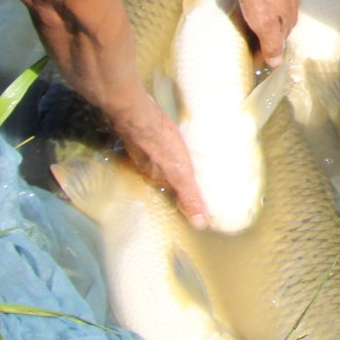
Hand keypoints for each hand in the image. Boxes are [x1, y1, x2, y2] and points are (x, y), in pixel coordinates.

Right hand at [110, 90, 208, 228]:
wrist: (139, 116)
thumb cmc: (161, 145)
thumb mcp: (181, 173)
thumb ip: (189, 196)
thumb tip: (200, 223)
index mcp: (157, 179)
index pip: (173, 190)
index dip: (184, 190)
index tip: (197, 190)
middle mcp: (147, 168)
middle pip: (165, 175)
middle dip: (178, 174)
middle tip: (195, 171)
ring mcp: (143, 150)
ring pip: (160, 160)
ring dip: (172, 159)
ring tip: (186, 155)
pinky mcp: (143, 133)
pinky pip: (156, 143)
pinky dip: (165, 144)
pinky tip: (173, 137)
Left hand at [232, 0, 296, 66]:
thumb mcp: (264, 22)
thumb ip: (271, 43)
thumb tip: (277, 63)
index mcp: (289, 21)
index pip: (277, 45)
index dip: (261, 54)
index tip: (247, 59)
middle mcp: (291, 8)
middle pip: (277, 31)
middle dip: (262, 40)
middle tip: (244, 45)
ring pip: (273, 15)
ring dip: (261, 24)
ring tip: (244, 27)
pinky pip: (268, 2)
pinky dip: (259, 9)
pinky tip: (249, 5)